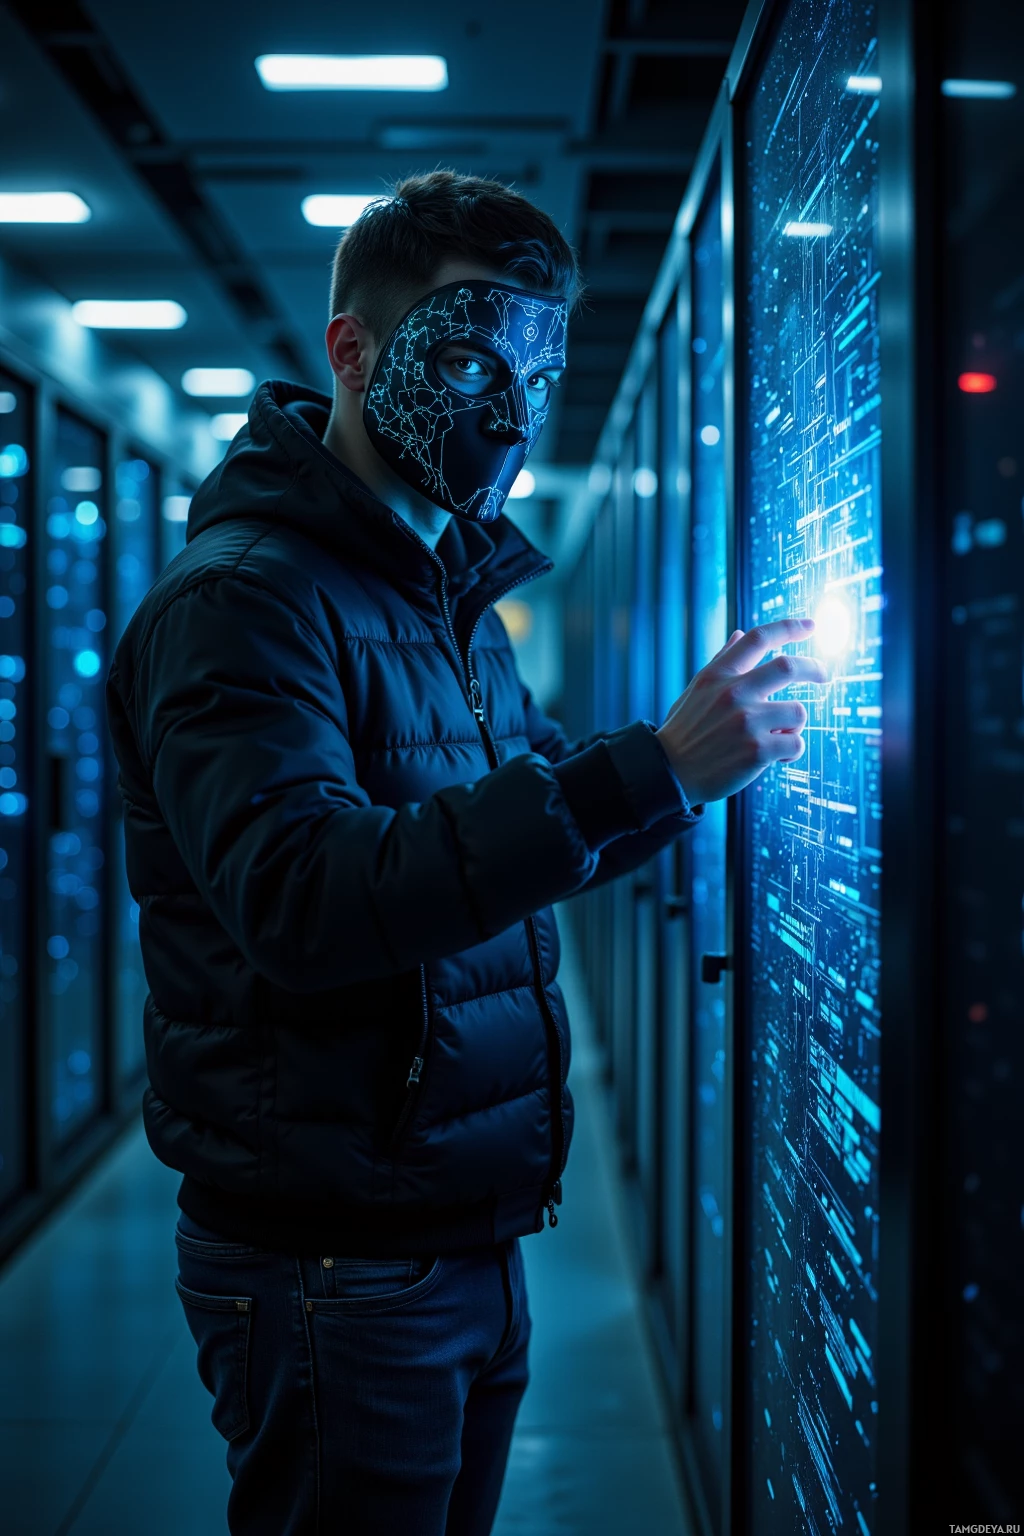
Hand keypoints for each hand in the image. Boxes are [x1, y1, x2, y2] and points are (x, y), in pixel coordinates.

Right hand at [655, 619, 824, 803]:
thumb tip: (740, 634)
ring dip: (794, 725)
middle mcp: (733, 693)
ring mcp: (746, 722)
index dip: (789, 627)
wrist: (669, 775)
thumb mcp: (696, 690)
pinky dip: (791, 752)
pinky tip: (775, 758)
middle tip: (825, 676)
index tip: (811, 625)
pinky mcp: (757, 751)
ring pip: (798, 712)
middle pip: (789, 667)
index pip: (758, 638)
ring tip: (777, 736)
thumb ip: (722, 662)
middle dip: (815, 669)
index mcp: (718, 675)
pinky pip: (796, 744)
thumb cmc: (685, 732)